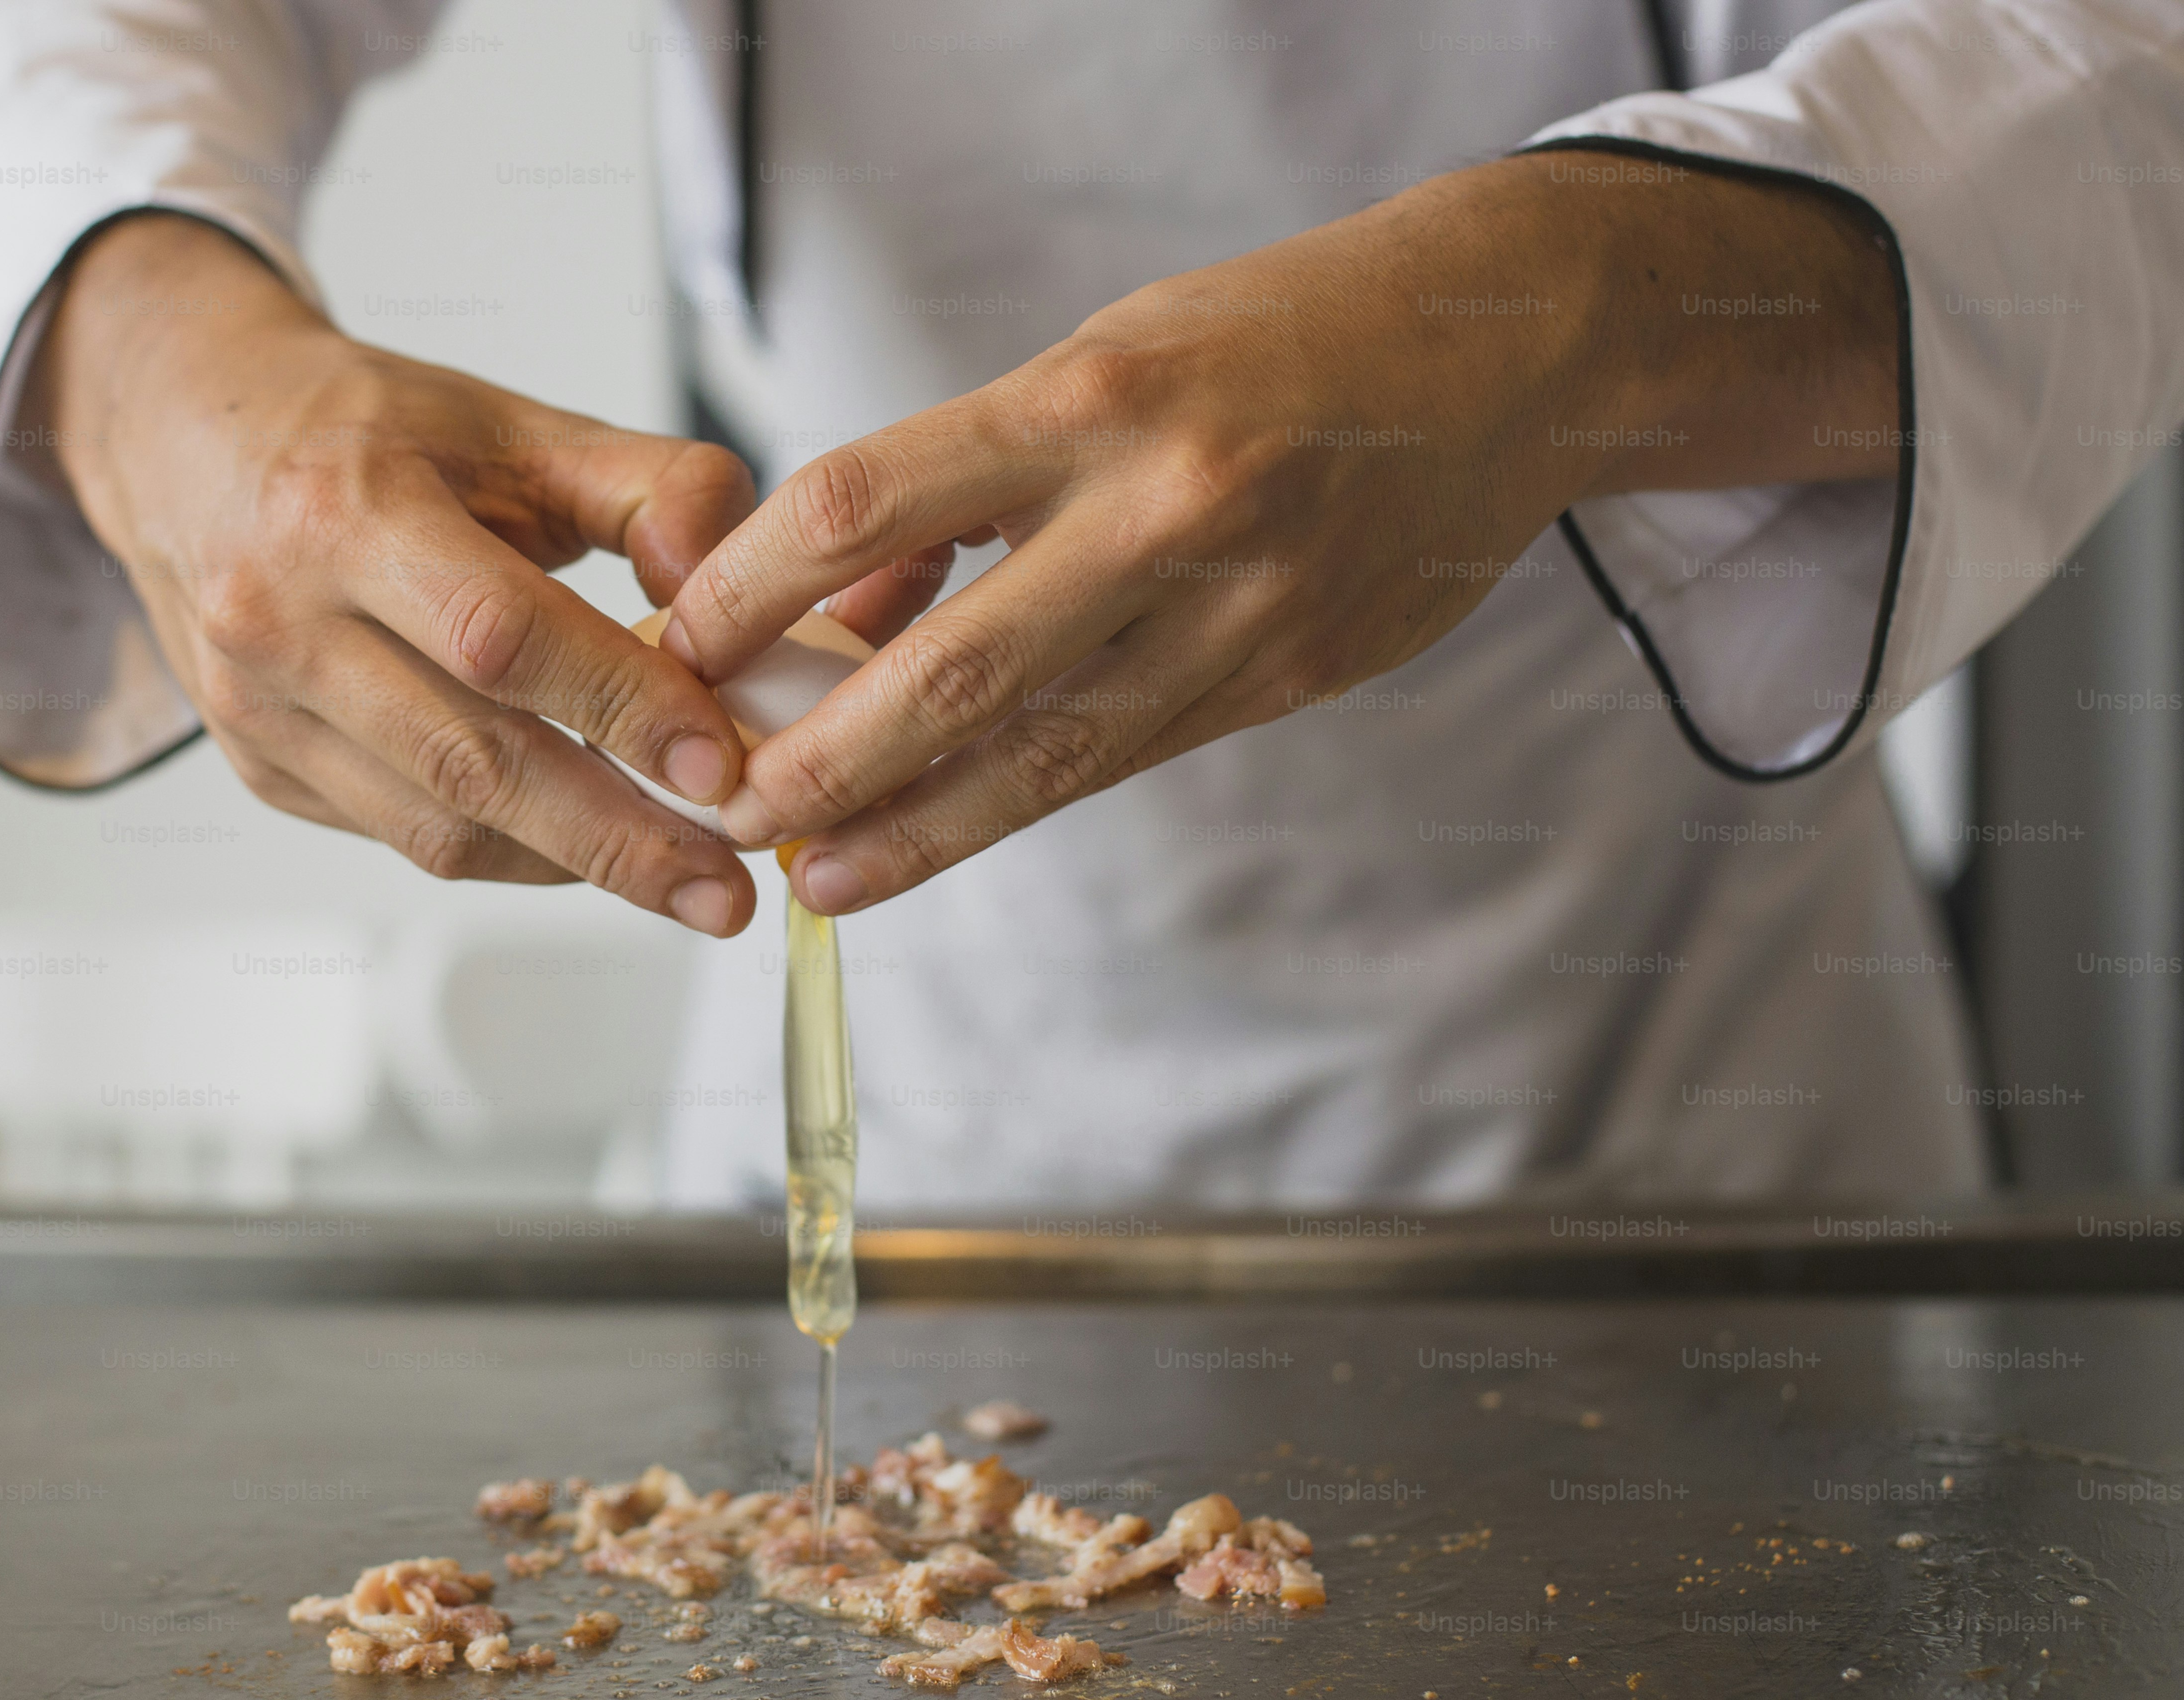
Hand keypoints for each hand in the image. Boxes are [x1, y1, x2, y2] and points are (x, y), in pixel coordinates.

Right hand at [35, 212, 762, 935]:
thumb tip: (729, 586)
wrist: (191, 445)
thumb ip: (651, 485)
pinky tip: (587, 847)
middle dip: (616, 837)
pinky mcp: (263, 769)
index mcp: (344, 508)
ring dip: (573, 863)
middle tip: (725, 888)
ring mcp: (259, 708)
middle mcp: (279, 617)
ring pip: (436, 824)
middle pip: (470, 759)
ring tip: (685, 883)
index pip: (500, 635)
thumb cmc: (368, 435)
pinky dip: (511, 854)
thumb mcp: (516, 424)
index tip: (719, 765)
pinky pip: (406, 837)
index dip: (618, 705)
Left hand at [663, 151, 1901, 914]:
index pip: (870, 501)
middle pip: (950, 666)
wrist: (1504, 356)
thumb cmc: (1269, 341)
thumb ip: (978, 485)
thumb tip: (845, 606)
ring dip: (905, 824)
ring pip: (1039, 750)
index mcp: (1094, 396)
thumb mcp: (1109, 356)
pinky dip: (1006, 810)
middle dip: (819, 754)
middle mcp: (1164, 507)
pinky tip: (920, 848)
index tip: (678, 642)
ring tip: (807, 874)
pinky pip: (1117, 758)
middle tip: (716, 807)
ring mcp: (1237, 607)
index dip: (752, 588)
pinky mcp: (1286, 676)